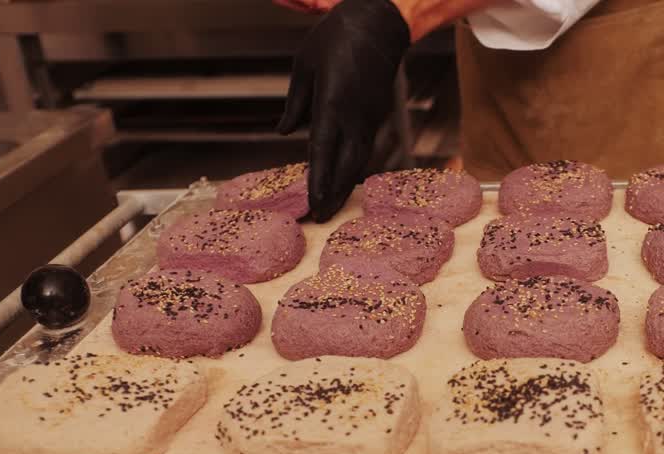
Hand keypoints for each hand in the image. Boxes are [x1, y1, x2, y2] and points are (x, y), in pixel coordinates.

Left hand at [277, 0, 410, 221]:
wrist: (379, 24)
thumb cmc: (336, 38)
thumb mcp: (304, 65)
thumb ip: (295, 103)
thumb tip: (284, 132)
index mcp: (333, 103)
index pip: (323, 150)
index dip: (318, 179)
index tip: (313, 203)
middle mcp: (355, 117)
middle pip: (346, 166)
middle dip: (334, 194)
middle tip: (321, 219)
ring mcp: (370, 118)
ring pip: (359, 161)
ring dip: (346, 185)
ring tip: (332, 207)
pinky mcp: (378, 116)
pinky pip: (365, 148)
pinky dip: (354, 167)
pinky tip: (345, 180)